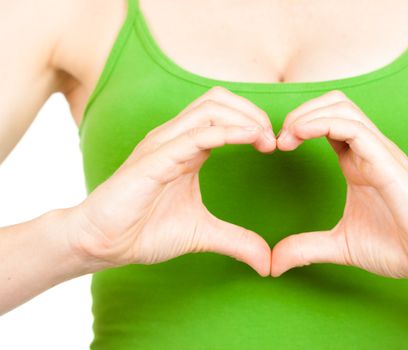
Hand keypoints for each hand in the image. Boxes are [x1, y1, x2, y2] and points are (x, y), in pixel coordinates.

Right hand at [68, 86, 275, 275]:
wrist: (102, 243)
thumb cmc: (143, 230)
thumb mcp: (202, 233)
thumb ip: (236, 241)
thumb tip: (266, 262)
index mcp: (186, 148)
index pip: (224, 113)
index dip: (253, 122)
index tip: (273, 146)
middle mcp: (175, 138)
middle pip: (219, 100)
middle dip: (253, 113)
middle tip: (273, 140)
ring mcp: (163, 145)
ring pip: (209, 108)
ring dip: (244, 118)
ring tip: (265, 140)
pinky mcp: (154, 160)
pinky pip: (194, 135)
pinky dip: (226, 132)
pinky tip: (249, 139)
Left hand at [271, 90, 407, 283]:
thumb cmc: (400, 246)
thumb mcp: (341, 246)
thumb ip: (307, 248)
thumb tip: (275, 263)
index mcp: (357, 163)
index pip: (327, 122)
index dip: (298, 125)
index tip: (278, 147)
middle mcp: (368, 151)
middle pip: (333, 104)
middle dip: (299, 112)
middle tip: (279, 139)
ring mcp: (380, 153)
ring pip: (342, 107)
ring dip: (307, 114)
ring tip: (288, 137)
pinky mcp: (389, 163)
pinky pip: (355, 129)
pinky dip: (322, 124)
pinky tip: (301, 136)